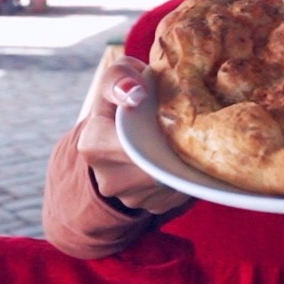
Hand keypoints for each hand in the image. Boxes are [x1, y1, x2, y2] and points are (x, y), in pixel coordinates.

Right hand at [75, 57, 187, 214]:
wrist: (120, 130)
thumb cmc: (123, 96)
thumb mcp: (118, 77)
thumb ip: (121, 77)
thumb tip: (135, 95)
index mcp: (93, 144)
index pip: (129, 145)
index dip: (154, 133)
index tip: (170, 119)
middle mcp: (108, 179)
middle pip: (156, 168)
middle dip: (176, 149)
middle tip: (190, 128)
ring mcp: (129, 197)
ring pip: (171, 182)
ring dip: (183, 162)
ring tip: (187, 140)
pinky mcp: (151, 207)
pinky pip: (179, 193)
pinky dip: (186, 176)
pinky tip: (183, 157)